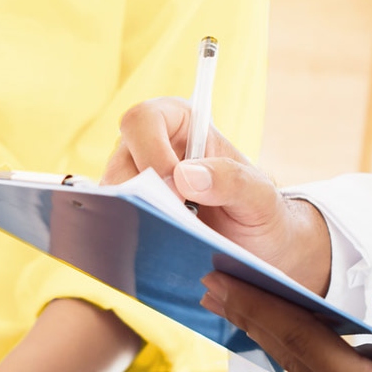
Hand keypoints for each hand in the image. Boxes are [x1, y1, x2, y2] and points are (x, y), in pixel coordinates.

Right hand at [103, 97, 331, 293]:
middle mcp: (150, 149)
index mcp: (180, 124)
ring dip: (133, 218)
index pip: (143, 120)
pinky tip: (153, 250)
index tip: (175, 188)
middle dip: (139, 193)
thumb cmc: (260, 212)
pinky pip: (114, 222)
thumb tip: (184, 176)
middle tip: (171, 221)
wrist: (259, 248)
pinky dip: (128, 236)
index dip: (150, 151)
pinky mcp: (131, 216)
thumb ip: (232, 181)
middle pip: (120, 162)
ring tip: (167, 239)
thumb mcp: (260, 197)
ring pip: (111, 196)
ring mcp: (136, 184)